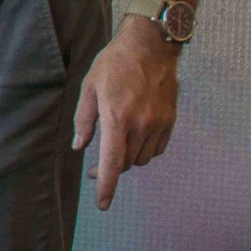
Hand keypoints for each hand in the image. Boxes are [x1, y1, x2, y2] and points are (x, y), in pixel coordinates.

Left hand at [71, 16, 181, 210]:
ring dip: (127, 160)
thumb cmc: (114, 63)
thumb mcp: (89, 87)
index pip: (113, 161)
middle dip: (111, 170)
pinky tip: (134, 140)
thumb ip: (84, 119)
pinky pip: (156, 149)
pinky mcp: (170, 120)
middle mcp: (141, 123)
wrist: (150, 46)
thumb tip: (79, 146)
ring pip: (142, 158)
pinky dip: (144, 151)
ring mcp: (158, 123)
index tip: (102, 204)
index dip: (107, 185)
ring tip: (115, 147)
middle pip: (126, 163)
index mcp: (117, 116)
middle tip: (96, 167)